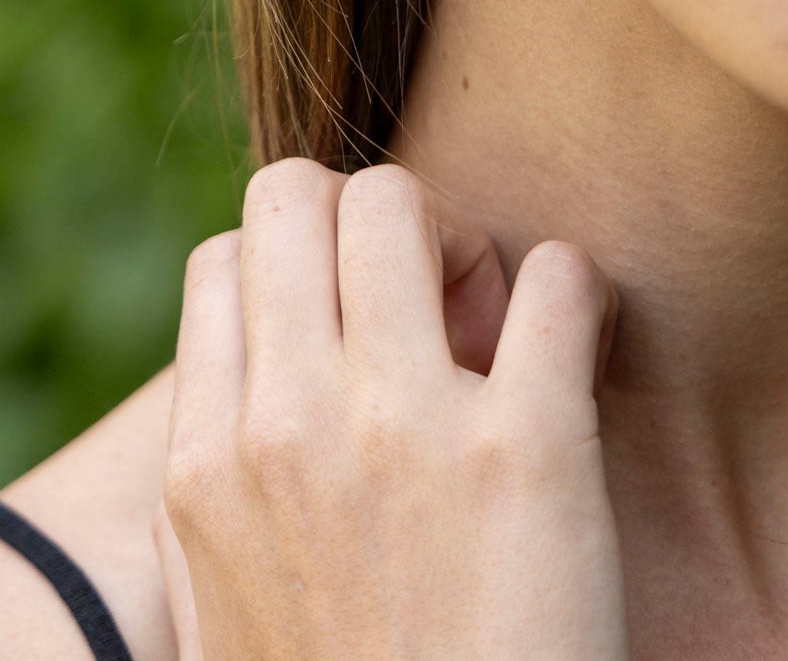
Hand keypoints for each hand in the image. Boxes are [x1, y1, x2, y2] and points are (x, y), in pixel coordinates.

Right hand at [160, 156, 629, 660]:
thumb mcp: (226, 590)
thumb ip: (229, 463)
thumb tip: (263, 347)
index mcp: (209, 463)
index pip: (228, 254)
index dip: (299, 265)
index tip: (354, 327)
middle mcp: (289, 427)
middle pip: (303, 196)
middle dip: (370, 223)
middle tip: (428, 304)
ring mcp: (404, 433)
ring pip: (401, 202)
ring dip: (460, 238)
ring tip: (495, 321)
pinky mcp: (528, 455)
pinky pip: (556, 279)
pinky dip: (577, 290)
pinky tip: (579, 348)